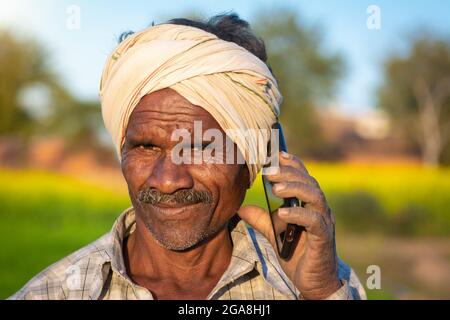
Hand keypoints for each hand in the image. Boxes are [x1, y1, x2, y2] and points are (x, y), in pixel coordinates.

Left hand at [238, 152, 340, 299]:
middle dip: (289, 173)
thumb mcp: (274, 233)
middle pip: (308, 182)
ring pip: (314, 196)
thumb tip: (241, 208)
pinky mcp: (323, 238)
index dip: (293, 164)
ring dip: (294, 188)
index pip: (304, 177)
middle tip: (270, 170)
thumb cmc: (297, 253)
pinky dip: (298, 215)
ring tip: (275, 187)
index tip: (277, 154)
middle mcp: (319, 209)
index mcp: (309, 204)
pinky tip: (282, 213)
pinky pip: (314, 222)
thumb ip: (262, 219)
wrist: (313, 281)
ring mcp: (324, 222)